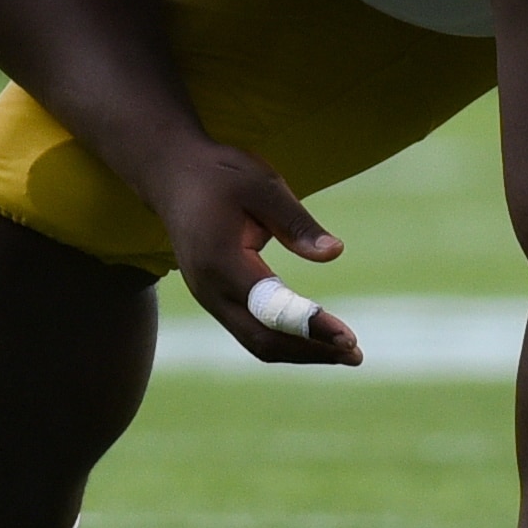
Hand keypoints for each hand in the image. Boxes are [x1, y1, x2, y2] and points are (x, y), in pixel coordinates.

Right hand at [144, 140, 358, 365]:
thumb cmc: (220, 174)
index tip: (348, 338)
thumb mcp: (262, 186)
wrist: (171, 173)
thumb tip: (334, 252)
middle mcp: (209, 288)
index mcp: (221, 260)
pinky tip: (312, 337)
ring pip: (255, 341)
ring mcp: (207, 297)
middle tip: (356, 354)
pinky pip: (249, 330)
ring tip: (342, 352)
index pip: (272, 308)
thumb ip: (297, 223)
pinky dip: (282, 339)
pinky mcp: (213, 297)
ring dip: (299, 351)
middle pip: (263, 339)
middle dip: (311, 351)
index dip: (311, 326)